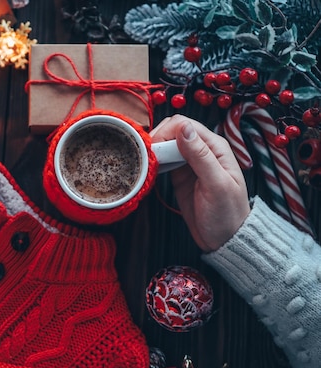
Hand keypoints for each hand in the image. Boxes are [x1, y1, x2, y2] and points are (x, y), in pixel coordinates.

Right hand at [150, 115, 250, 251]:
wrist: (226, 239)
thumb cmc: (227, 214)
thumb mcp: (216, 185)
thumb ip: (200, 155)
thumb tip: (183, 128)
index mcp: (215, 147)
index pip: (185, 125)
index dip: (166, 132)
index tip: (153, 148)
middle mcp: (201, 151)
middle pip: (173, 131)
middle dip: (157, 139)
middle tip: (146, 157)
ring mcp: (189, 163)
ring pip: (166, 144)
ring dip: (153, 150)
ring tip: (144, 163)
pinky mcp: (178, 175)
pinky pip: (163, 160)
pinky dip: (154, 162)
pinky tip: (149, 171)